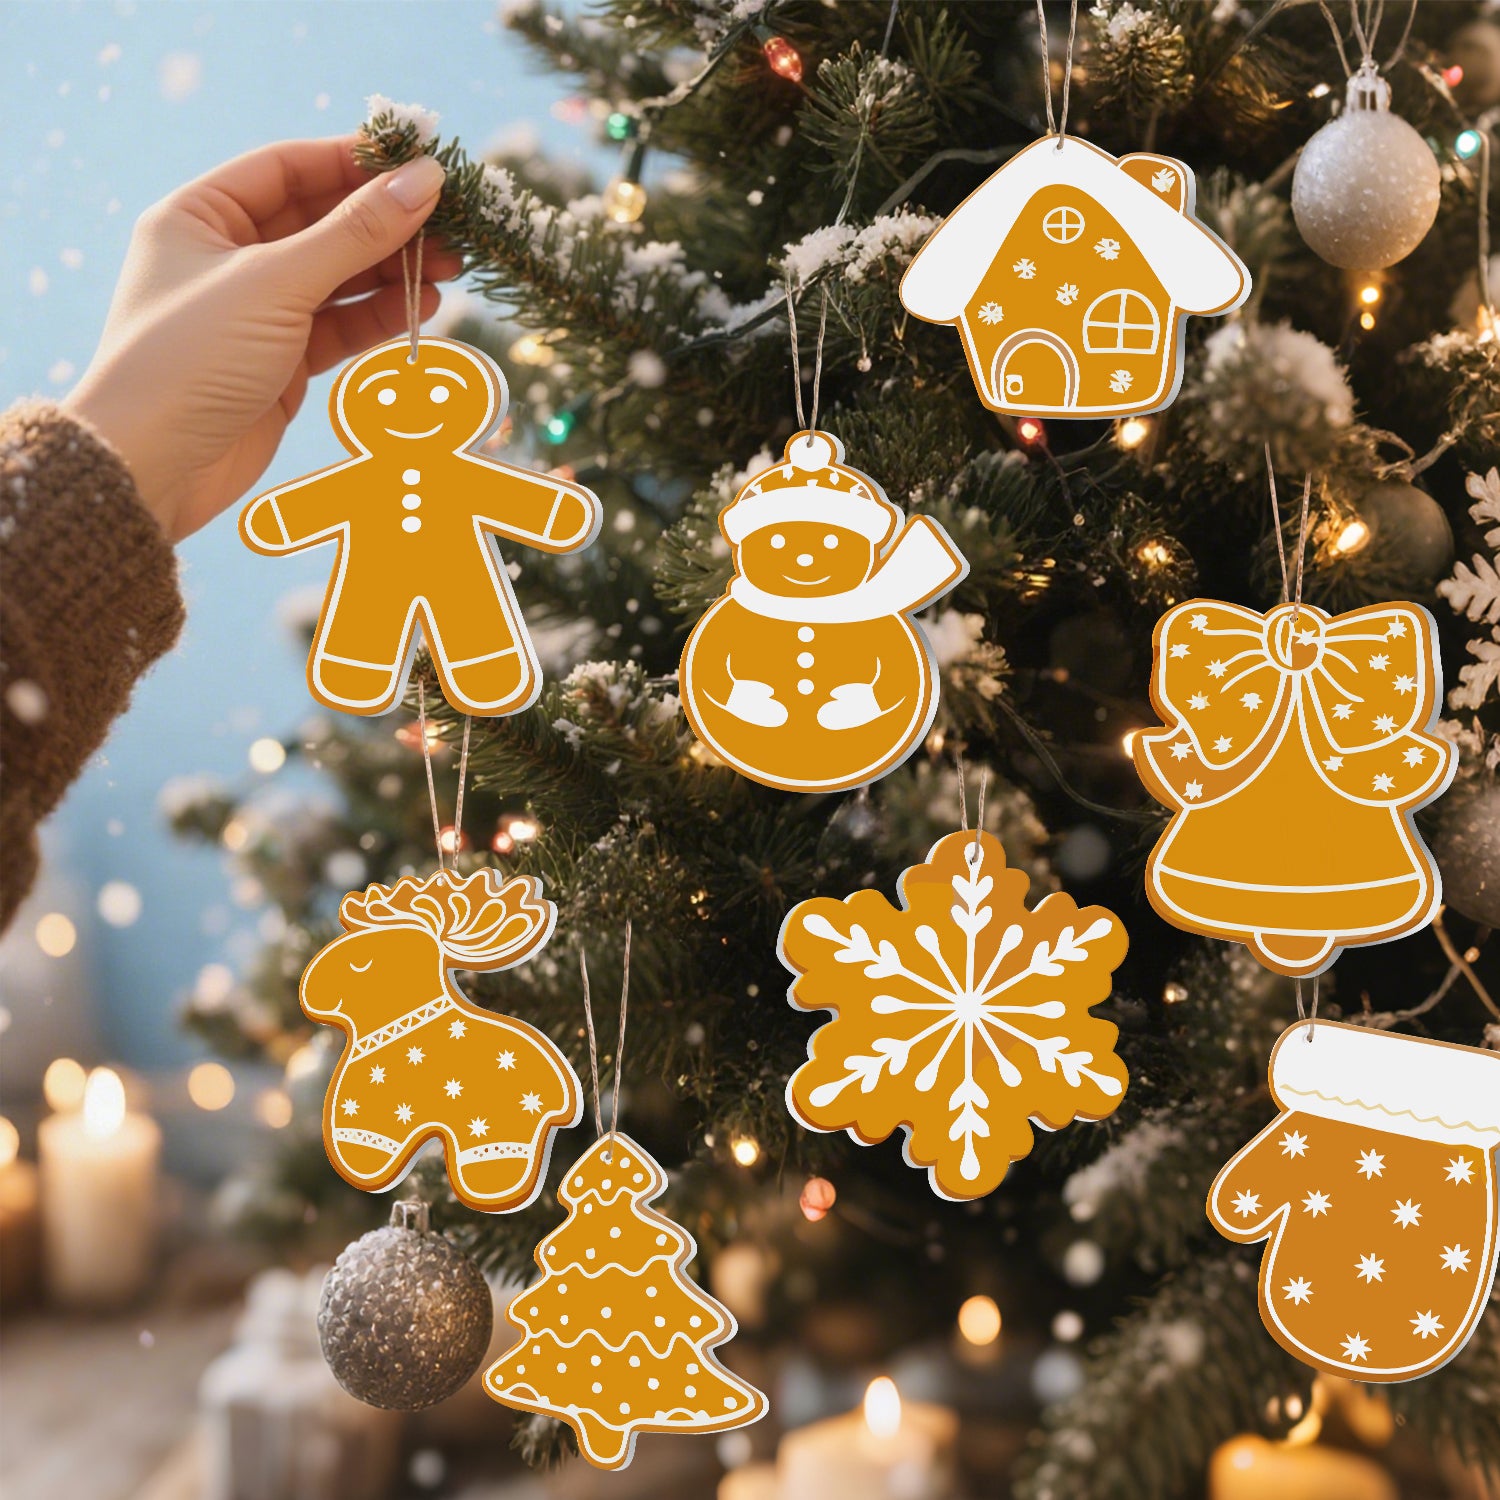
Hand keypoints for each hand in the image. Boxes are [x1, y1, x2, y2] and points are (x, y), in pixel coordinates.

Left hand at [65, 136, 458, 541]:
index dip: (354, 163)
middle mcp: (225, 257)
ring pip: (336, 278)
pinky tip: (422, 306)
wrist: (153, 468)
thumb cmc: (193, 358)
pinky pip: (338, 326)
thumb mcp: (276, 284)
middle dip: (385, 223)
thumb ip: (354, 233)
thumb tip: (424, 179)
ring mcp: (256, 313)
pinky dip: (379, 316)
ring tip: (451, 268)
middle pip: (320, 223)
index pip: (288, 169)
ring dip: (392, 271)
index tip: (418, 163)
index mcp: (199, 216)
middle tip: (450, 224)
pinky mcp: (280, 364)